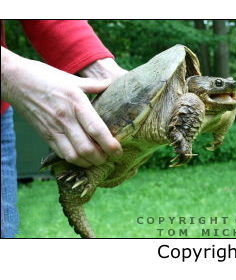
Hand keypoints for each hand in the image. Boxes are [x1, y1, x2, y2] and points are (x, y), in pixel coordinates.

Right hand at [1, 47, 121, 167]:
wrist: (15, 80)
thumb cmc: (46, 77)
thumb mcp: (73, 79)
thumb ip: (94, 85)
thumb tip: (111, 83)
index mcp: (76, 103)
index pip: (96, 129)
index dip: (110, 144)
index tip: (119, 150)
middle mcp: (65, 118)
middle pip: (86, 148)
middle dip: (102, 158)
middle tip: (111, 157)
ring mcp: (53, 128)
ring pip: (73, 156)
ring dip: (88, 162)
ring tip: (98, 160)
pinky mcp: (44, 135)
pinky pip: (61, 153)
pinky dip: (74, 159)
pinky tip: (82, 158)